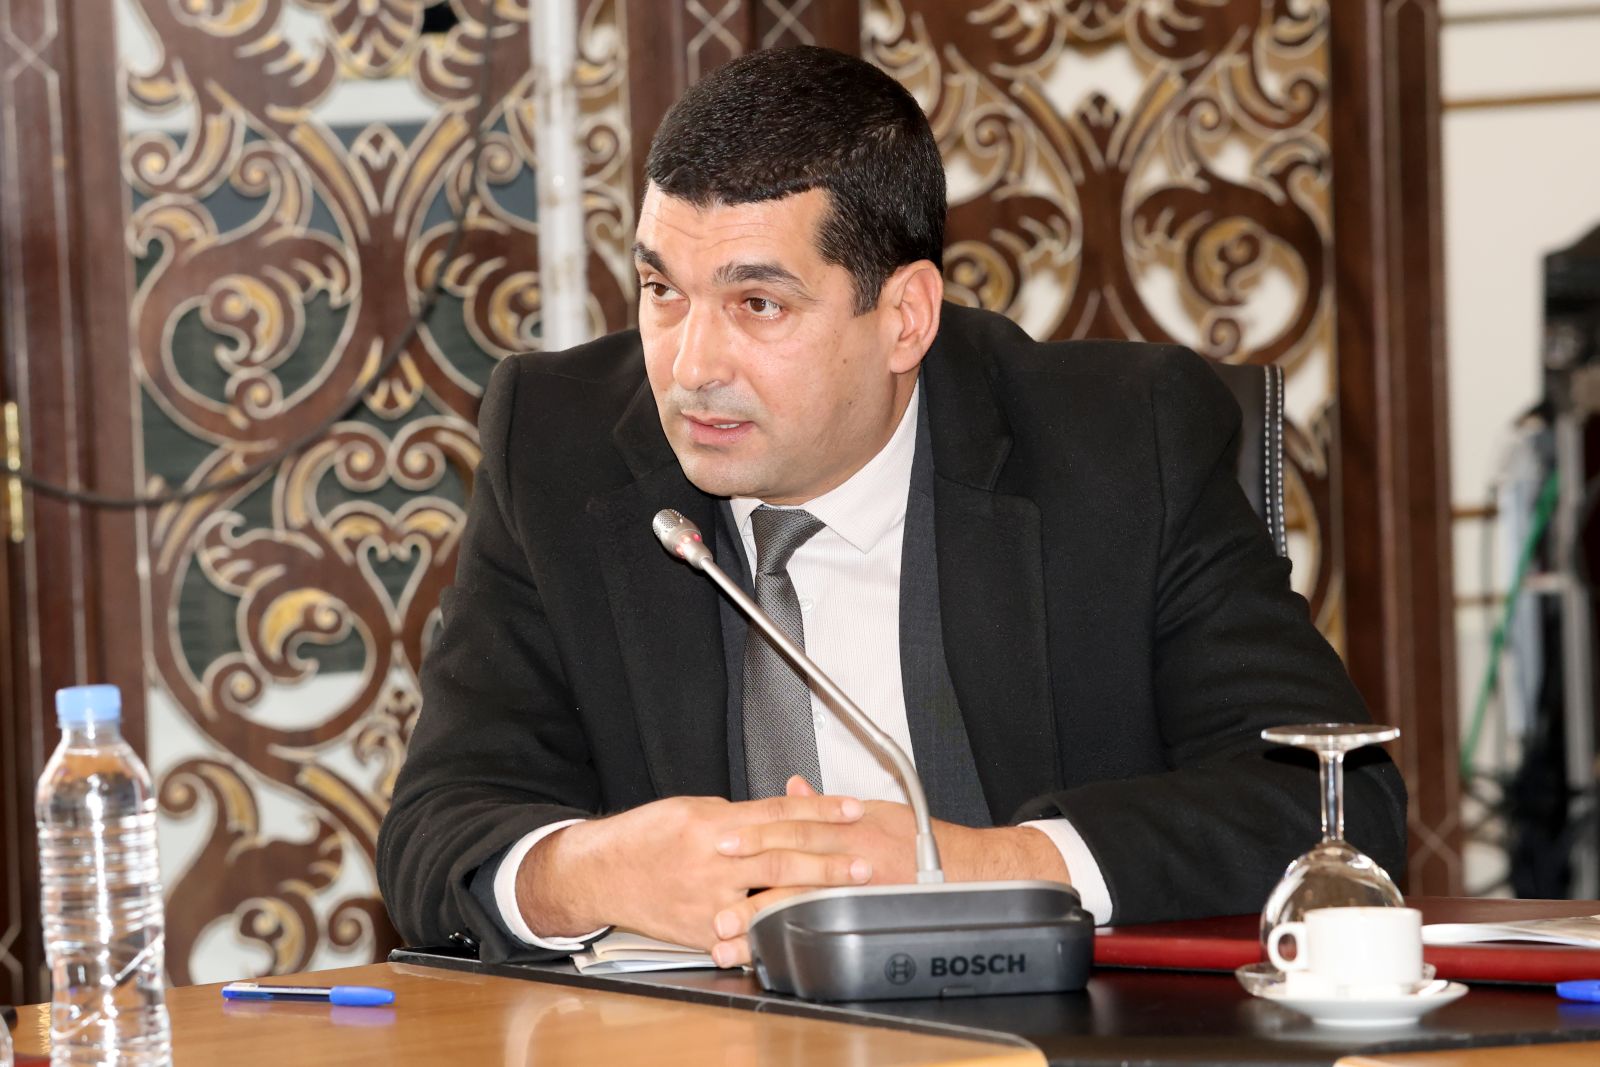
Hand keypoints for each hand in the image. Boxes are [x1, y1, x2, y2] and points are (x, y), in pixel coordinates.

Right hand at [514, 787, 872, 958]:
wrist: (601, 872)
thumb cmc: (645, 837)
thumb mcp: (692, 810)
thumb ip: (738, 815)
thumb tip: (777, 814)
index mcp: (713, 825)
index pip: (778, 813)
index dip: (819, 810)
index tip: (851, 809)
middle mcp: (713, 861)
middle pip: (783, 856)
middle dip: (829, 858)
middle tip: (864, 860)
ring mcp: (709, 900)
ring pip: (770, 895)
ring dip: (812, 893)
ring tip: (845, 892)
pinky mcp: (703, 931)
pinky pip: (745, 932)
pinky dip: (773, 930)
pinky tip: (802, 928)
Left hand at [707, 777, 1072, 965]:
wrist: (968, 869)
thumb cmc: (918, 839)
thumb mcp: (872, 809)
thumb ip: (827, 804)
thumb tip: (792, 786)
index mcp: (850, 825)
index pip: (793, 825)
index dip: (755, 833)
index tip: (720, 842)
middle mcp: (854, 857)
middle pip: (792, 868)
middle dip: (749, 883)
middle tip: (714, 900)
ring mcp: (861, 892)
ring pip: (803, 907)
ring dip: (763, 924)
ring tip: (730, 939)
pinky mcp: (869, 917)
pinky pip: (825, 930)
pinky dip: (793, 942)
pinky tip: (770, 954)